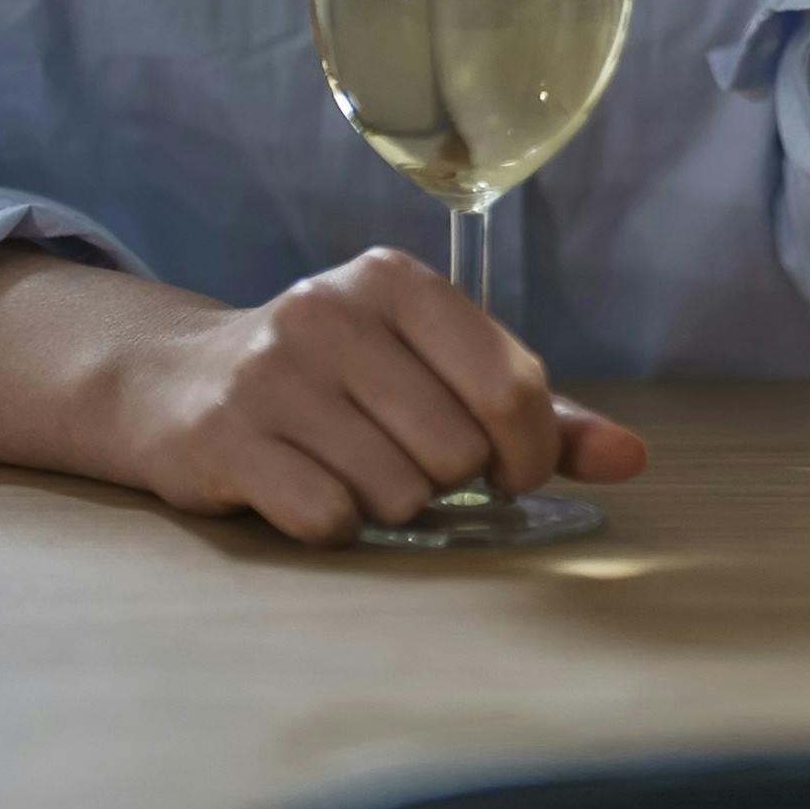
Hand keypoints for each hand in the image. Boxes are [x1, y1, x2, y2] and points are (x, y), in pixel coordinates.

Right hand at [107, 247, 647, 546]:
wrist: (175, 384)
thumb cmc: (334, 382)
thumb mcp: (430, 371)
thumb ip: (533, 414)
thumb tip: (633, 459)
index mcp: (396, 282)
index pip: (510, 385)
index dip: (527, 452)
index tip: (510, 473)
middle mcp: (331, 313)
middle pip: (455, 451)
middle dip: (445, 481)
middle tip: (406, 465)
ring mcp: (272, 374)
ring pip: (395, 492)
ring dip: (386, 506)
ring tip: (351, 472)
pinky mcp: (225, 437)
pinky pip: (327, 518)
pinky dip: (332, 526)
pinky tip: (307, 493)